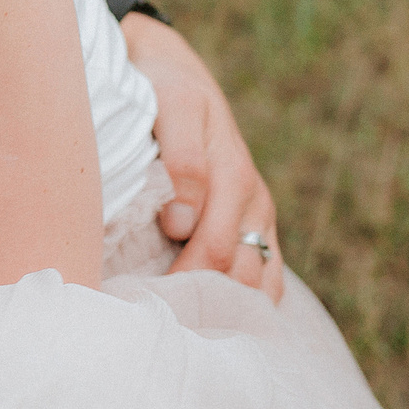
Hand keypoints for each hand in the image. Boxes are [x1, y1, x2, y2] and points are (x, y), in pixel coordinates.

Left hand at [122, 13, 283, 302]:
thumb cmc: (164, 89)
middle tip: (155, 329)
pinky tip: (220, 328)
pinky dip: (248, 306)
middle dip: (197, 303)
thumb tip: (183, 223)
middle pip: (232, 274)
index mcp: (232, 176)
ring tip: (185, 336)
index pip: (211, 251)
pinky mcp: (259, 225)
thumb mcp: (172, 107)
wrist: (177, 72)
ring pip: (255, 282)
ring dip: (226, 311)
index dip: (178, 283)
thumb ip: (182, 161)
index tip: (140, 305)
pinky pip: (268, 278)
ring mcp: (259, 215)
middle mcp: (252, 200)